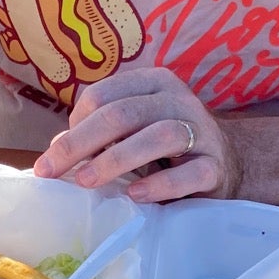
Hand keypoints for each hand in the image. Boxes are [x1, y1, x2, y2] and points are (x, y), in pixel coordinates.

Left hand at [32, 67, 239, 202]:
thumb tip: (55, 147)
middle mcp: (177, 100)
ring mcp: (201, 131)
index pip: (103, 94)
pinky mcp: (216, 165)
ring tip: (86, 182)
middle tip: (51, 170)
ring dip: (116, 159)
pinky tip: (136, 196)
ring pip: (158, 136)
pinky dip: (161, 184)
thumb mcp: (132, 131)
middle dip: (80, 142)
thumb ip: (98, 135)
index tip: (57, 153)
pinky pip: (191, 173)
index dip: (74, 123)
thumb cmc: (167, 146)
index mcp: (151, 83)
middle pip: (123, 114)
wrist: (227, 162)